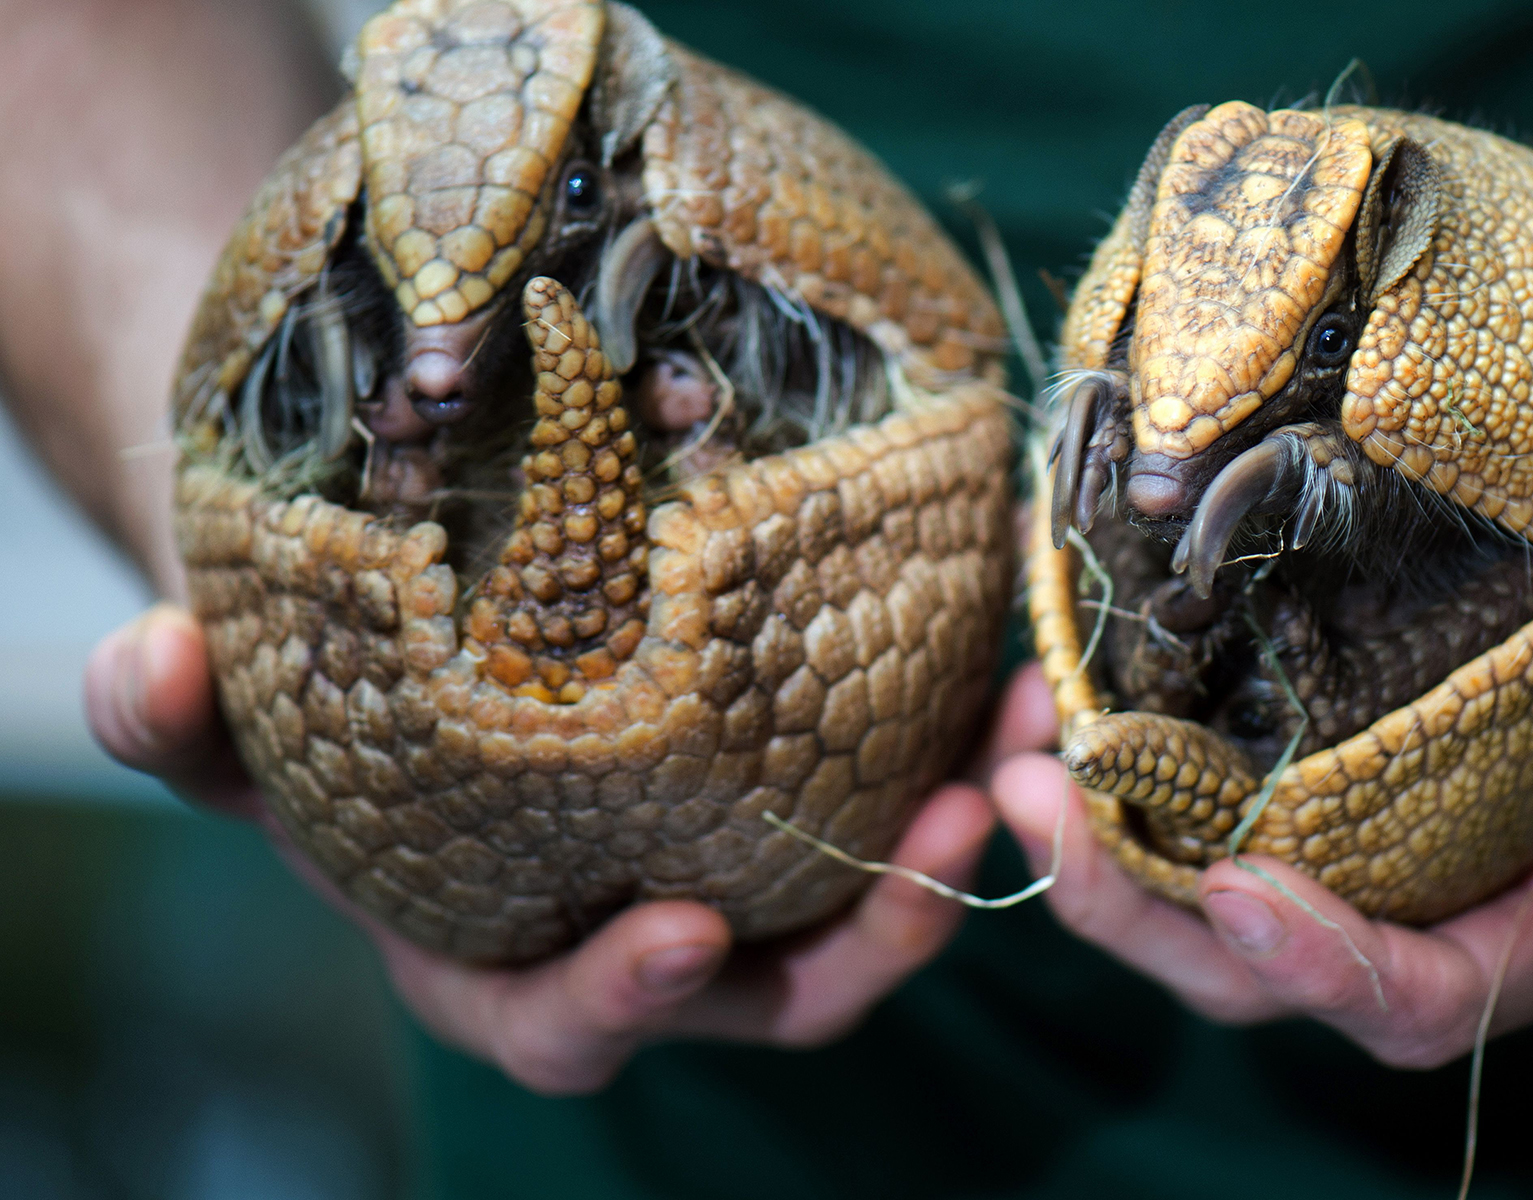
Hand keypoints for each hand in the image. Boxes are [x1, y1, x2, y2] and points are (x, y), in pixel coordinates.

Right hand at [84, 605, 1051, 1093]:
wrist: (424, 617)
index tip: (686, 937)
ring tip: (1024, 723)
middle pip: (782, 989)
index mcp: (510, 957)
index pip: (573, 1023)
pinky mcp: (807, 787)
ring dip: (961, 828)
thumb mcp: (245, 716)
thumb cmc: (331, 698)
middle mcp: (647, 933)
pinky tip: (1004, 649)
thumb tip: (142, 659)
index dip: (626, 1000)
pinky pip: (899, 790)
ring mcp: (742, 867)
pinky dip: (960, 737)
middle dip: (875, 930)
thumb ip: (185, 721)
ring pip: (872, 890)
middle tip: (955, 829)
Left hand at [991, 529, 1532, 1066]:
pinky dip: (1140, 755)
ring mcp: (1386, 851)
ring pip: (1212, 887)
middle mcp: (1445, 909)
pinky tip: (1067, 669)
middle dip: (1138, 902)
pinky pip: (1224, 797)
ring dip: (1104, 827)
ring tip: (1010, 730)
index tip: (1234, 894)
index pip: (1416, 999)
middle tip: (1036, 796)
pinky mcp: (1351, 779)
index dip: (1319, 968)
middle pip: (1260, 963)